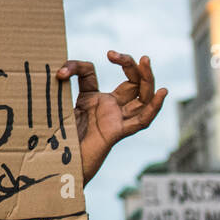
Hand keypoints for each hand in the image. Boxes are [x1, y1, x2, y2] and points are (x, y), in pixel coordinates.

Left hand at [57, 52, 166, 186]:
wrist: (57, 165)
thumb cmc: (56, 140)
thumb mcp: (59, 105)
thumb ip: (64, 85)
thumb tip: (59, 73)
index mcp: (93, 101)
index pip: (91, 74)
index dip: (77, 67)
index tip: (62, 71)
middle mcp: (109, 109)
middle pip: (132, 83)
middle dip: (131, 65)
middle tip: (115, 55)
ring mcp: (115, 120)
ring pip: (142, 98)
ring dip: (148, 79)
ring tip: (146, 60)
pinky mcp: (117, 133)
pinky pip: (141, 121)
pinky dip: (154, 107)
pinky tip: (162, 93)